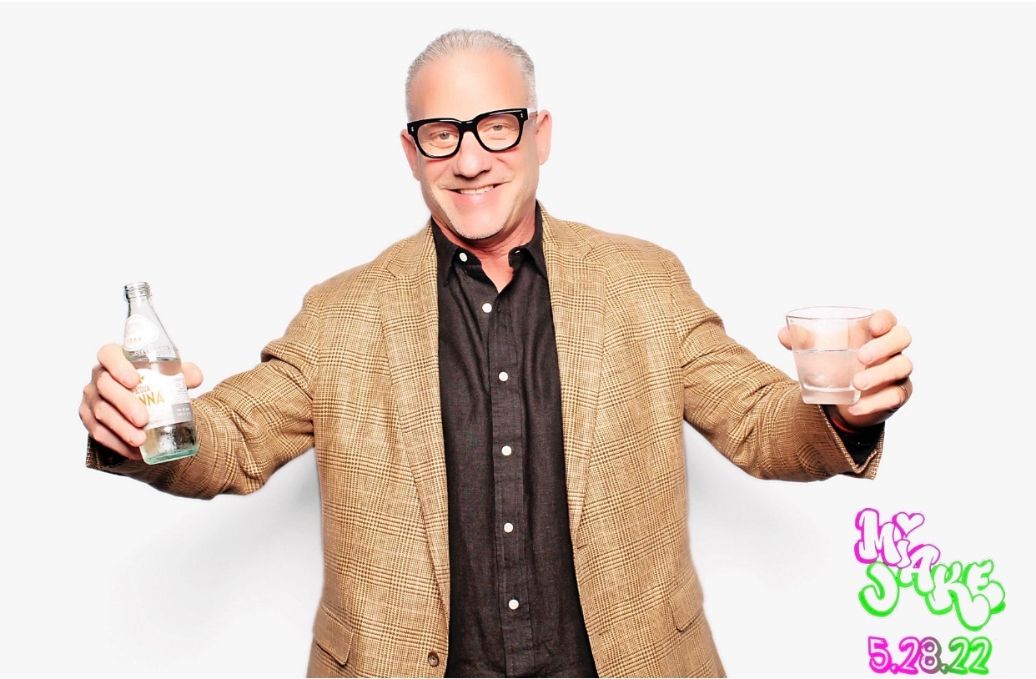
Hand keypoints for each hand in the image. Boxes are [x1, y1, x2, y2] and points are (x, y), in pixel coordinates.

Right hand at [79, 343, 203, 460]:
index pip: (109, 354)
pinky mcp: (89, 419)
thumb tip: (195, 378)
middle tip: (143, 419)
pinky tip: (133, 451)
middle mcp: (99, 375)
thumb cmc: (155, 382)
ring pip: (100, 413)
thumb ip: (185, 373)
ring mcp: (91, 398)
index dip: (118, 367)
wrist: (143, 401)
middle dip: (124, 404)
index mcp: (115, 358)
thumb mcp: (171, 374)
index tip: (134, 381)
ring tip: (140, 440)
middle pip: (105, 387)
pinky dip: (116, 443)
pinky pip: (98, 433)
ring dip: (120, 428)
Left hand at [778, 309, 912, 428]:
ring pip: (902, 366)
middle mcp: (891, 349)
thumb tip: (784, 334)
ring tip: (856, 383)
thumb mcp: (818, 352)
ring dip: (880, 375)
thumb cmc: (835, 366)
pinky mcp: (898, 394)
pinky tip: (855, 407)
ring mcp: (897, 371)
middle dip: (884, 346)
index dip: (885, 320)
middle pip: (902, 338)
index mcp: (874, 333)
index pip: (888, 319)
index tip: (872, 326)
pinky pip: (896, 396)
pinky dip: (875, 403)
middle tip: (861, 357)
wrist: (841, 401)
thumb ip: (802, 340)